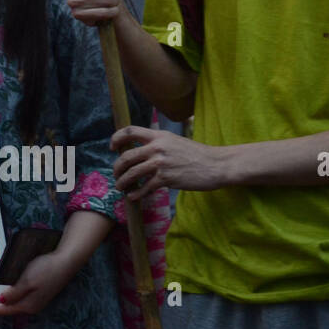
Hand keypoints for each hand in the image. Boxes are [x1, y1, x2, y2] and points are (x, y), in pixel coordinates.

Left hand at [0, 248, 77, 316]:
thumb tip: (1, 301)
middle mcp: (32, 305)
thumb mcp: (27, 280)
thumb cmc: (46, 269)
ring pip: (15, 302)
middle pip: (9, 308)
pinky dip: (12, 294)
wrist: (66, 261)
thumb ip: (13, 293)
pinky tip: (8, 290)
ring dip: (3, 300)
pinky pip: (21, 296)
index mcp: (28, 305)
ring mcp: (37, 299)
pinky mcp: (40, 291)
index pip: (3, 310)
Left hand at [111, 125, 226, 198]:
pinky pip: (145, 187)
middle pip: (127, 156)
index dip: (117, 138)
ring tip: (120, 186)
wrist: (216, 164)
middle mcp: (157, 147)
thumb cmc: (197, 154)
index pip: (130, 131)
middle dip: (117, 167)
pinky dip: (136, 193)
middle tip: (116, 174)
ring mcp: (161, 163)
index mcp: (158, 135)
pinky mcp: (167, 178)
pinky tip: (133, 197)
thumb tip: (140, 152)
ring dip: (123, 181)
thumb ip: (158, 143)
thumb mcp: (174, 141)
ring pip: (133, 173)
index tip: (112, 148)